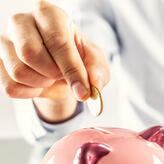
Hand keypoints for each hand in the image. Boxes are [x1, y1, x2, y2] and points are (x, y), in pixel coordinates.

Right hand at [0, 0, 109, 121]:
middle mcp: (21, 21)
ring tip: (51, 76)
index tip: (84, 91)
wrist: (60, 70)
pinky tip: (38, 83)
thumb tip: (92, 85)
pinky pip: (11, 87)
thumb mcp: (94, 63)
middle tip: (62, 74)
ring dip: (42, 83)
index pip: (57, 41)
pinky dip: (30, 93)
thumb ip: (97, 71)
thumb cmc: (78, 59)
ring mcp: (3, 40)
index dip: (72, 70)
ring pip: (19, 72)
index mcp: (49, 13)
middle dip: (52, 73)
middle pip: (30, 53)